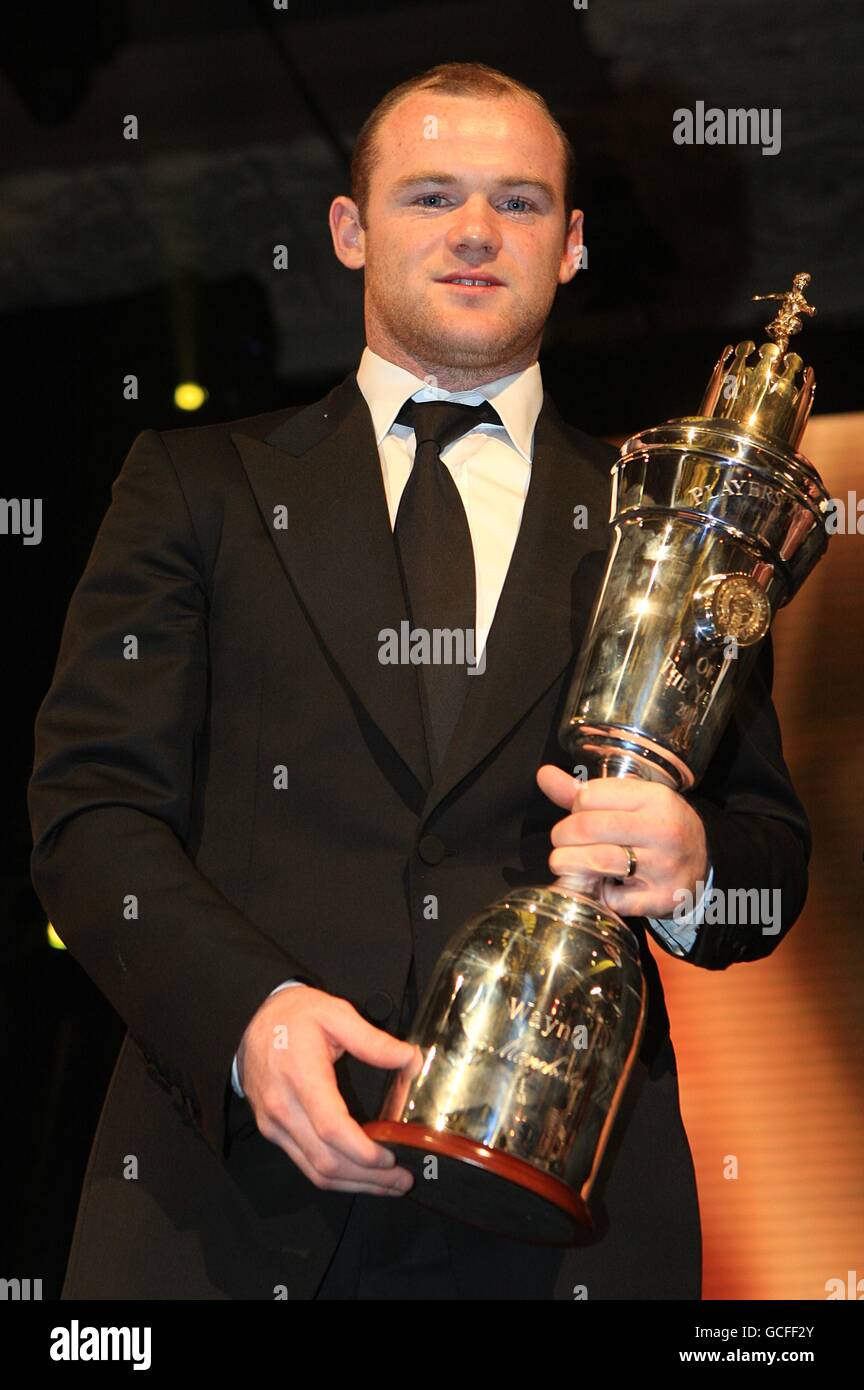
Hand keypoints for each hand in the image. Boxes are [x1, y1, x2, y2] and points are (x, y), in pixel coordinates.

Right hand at [236, 985, 419, 1194]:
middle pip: (326, 1161)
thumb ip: (373, 1040)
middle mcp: (283, 1108)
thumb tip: (411, 1059)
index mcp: (300, 1076)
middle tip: (403, 1180)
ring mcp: (275, 1125)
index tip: (392, 1158)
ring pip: (315, 1171)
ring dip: (355, 1184)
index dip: (363, 1151)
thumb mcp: (336, 1013)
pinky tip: (360, 1174)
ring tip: (389, 1183)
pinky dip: (336, 1176)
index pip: (331, 1128)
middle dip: (368, 1178)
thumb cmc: (294, 1016)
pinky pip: (305, 1164)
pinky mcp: (273, 1132)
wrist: (251, 1021)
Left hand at [536, 764, 708, 918]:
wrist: (703, 866)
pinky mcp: (659, 899)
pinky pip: (611, 898)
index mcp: (655, 798)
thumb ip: (586, 792)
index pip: (590, 796)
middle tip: (561, 842)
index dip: (575, 806)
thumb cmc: (657, 828)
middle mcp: (662, 830)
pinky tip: (599, 885)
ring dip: (567, 864)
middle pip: (587, 828)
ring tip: (564, 862)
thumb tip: (544, 775)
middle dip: (562, 836)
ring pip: (595, 861)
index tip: (578, 814)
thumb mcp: (633, 802)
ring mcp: (663, 866)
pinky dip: (597, 893)